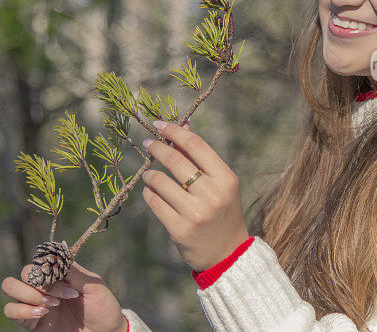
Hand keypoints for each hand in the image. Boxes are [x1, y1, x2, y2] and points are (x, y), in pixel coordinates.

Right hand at [1, 258, 127, 331]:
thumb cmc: (102, 308)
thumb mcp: (94, 286)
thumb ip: (74, 270)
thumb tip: (59, 247)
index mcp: (59, 273)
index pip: (41, 260)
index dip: (49, 268)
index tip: (67, 280)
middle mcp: (44, 285)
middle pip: (23, 272)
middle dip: (39, 283)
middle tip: (58, 297)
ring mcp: (35, 302)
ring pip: (10, 286)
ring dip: (28, 294)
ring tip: (50, 305)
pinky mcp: (30, 321)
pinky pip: (10, 310)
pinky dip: (22, 309)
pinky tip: (42, 313)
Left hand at [141, 120, 249, 271]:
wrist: (228, 254)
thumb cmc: (222, 211)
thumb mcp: (221, 183)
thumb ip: (201, 156)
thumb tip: (183, 123)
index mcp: (225, 178)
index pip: (196, 145)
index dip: (175, 131)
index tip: (159, 125)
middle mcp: (212, 194)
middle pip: (175, 160)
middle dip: (157, 148)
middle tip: (148, 144)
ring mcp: (195, 213)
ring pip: (160, 181)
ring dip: (149, 174)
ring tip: (148, 174)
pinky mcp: (180, 230)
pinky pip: (154, 203)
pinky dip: (148, 193)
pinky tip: (150, 192)